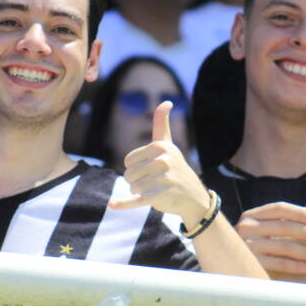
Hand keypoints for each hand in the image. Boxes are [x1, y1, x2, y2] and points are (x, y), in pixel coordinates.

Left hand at [108, 102, 209, 228]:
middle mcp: (163, 161)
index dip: (136, 168)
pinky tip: (112, 203)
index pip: (129, 160)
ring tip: (157, 189)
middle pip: (129, 174)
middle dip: (138, 181)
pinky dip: (123, 203)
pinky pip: (136, 199)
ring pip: (132, 187)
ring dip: (141, 192)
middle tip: (156, 182)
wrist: (194, 197)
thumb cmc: (175, 168)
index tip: (152, 169)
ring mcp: (162, 179)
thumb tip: (166, 101)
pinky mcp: (160, 195)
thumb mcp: (168, 145)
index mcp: (161, 147)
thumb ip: (162, 124)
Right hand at [235, 202, 305, 281]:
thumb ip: (275, 226)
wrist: (230, 269)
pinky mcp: (252, 263)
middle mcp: (247, 228)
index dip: (297, 212)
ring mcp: (248, 246)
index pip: (278, 208)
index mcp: (251, 215)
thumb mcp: (258, 232)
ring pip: (284, 245)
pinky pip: (280, 262)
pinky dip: (296, 265)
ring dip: (305, 251)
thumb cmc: (254, 249)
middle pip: (283, 226)